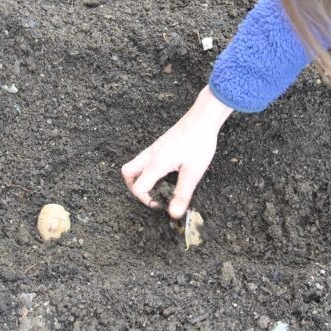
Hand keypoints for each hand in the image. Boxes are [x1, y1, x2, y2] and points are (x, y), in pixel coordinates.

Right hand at [121, 85, 232, 217]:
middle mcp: (151, 155)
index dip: (146, 200)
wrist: (203, 117)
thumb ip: (182, 194)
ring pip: (135, 165)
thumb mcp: (193, 172)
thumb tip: (174, 214)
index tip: (161, 203)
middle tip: (151, 195)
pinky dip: (149, 169)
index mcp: (156, 164)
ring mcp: (154, 148)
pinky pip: (145, 159)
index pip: (138, 187)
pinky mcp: (160, 144)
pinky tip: (167, 172)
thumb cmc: (199, 141)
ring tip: (158, 185)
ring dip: (140, 178)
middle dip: (134, 188)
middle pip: (127, 173)